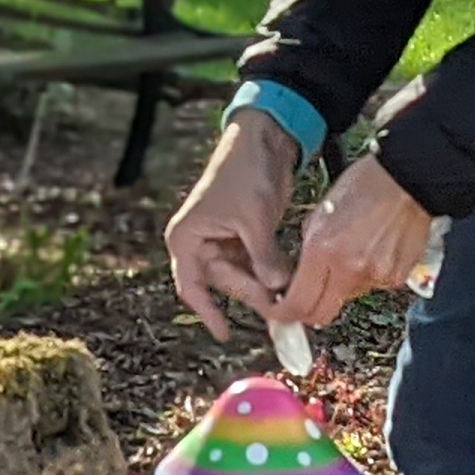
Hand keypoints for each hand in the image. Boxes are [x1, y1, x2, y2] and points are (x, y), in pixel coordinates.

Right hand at [162, 111, 299, 344]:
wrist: (263, 139)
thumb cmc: (245, 172)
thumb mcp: (254, 219)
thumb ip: (263, 258)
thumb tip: (278, 290)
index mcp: (187, 238)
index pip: (192, 286)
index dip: (207, 312)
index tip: (225, 334)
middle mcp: (200, 242)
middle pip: (224, 283)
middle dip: (252, 294)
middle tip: (280, 310)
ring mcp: (222, 240)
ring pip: (242, 276)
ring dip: (263, 286)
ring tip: (287, 299)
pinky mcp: (243, 236)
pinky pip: (255, 264)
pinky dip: (269, 273)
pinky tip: (287, 282)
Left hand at [269, 152, 432, 332]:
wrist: (408, 179)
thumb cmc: (365, 186)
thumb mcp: (321, 213)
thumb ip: (308, 249)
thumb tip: (299, 277)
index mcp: (323, 248)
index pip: (298, 303)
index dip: (285, 314)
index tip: (280, 314)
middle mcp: (349, 268)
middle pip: (321, 314)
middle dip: (309, 312)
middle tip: (305, 301)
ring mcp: (375, 276)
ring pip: (347, 298)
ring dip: (341, 286)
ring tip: (350, 254)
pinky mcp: (396, 278)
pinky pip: (372, 288)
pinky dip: (367, 277)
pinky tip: (372, 252)